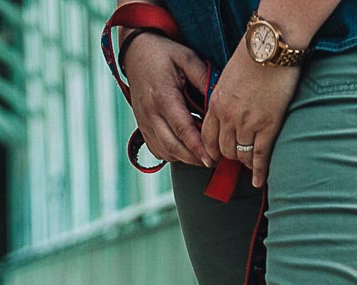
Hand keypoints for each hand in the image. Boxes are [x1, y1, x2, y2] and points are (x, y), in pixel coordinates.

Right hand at [121, 33, 211, 167]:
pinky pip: (156, 149)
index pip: (182, 130)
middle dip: (193, 158)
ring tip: (201, 156)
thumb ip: (204, 78)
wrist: (136, 52)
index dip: (197, 147)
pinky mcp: (142, 126)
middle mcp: (150, 113)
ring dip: (183, 158)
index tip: (211, 158)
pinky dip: (172, 154)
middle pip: (172, 146)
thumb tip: (219, 99)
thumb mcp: (187, 58)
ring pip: (164, 151)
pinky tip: (185, 149)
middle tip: (212, 161)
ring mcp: (144, 122)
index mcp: (163, 97)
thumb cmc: (163, 54)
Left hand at [200, 48, 298, 187]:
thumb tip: (229, 108)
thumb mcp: (228, 76)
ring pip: (241, 155)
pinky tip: (259, 181)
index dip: (210, 150)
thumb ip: (225, 96)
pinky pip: (260, 156)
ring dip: (245, 162)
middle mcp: (228, 117)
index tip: (215, 157)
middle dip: (229, 157)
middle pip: (223, 149)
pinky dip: (259, 172)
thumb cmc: (253, 55)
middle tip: (237, 161)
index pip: (206, 137)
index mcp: (216, 103)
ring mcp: (247, 124)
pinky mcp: (267, 126)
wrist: (271, 47)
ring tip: (251, 165)